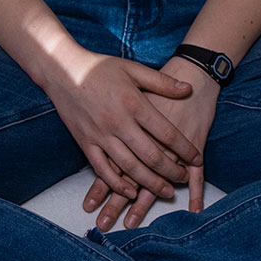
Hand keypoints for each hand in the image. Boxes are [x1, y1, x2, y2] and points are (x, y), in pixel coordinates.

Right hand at [40, 47, 200, 219]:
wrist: (63, 70)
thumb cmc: (100, 68)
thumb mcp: (133, 69)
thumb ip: (162, 82)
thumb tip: (188, 89)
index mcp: (134, 103)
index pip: (167, 133)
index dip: (185, 149)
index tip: (197, 158)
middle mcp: (118, 123)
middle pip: (151, 156)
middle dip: (171, 171)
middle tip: (184, 178)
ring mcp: (100, 135)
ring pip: (129, 168)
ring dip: (149, 183)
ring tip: (165, 191)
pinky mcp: (85, 143)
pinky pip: (103, 170)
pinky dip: (117, 184)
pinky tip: (131, 193)